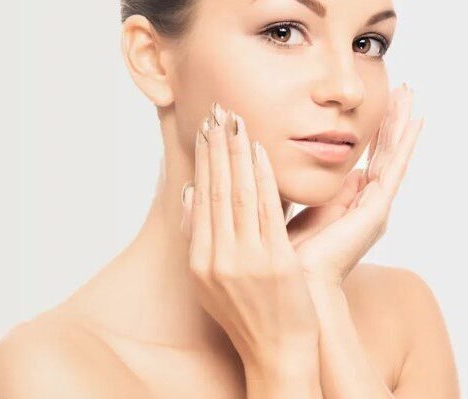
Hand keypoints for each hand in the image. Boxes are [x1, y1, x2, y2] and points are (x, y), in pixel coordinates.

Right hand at [180, 102, 319, 368]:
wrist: (276, 354)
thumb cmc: (245, 315)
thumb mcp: (208, 282)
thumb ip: (196, 236)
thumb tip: (190, 193)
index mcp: (199, 261)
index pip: (201, 198)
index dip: (203, 162)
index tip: (204, 132)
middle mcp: (217, 258)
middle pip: (216, 190)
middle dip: (216, 147)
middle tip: (217, 112)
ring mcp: (246, 261)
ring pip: (239, 194)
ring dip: (236, 154)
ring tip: (234, 121)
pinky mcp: (277, 263)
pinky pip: (268, 210)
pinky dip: (263, 177)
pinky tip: (260, 152)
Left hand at [289, 83, 424, 287]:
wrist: (298, 280)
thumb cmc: (295, 250)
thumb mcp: (299, 206)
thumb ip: (304, 186)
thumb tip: (301, 163)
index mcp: (351, 202)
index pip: (366, 158)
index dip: (372, 132)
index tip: (373, 106)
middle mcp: (367, 202)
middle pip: (382, 152)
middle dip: (390, 120)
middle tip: (401, 90)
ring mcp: (375, 205)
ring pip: (391, 154)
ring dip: (401, 123)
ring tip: (409, 93)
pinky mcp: (377, 208)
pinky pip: (394, 167)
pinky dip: (405, 143)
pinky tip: (415, 121)